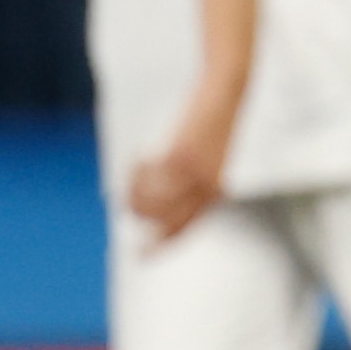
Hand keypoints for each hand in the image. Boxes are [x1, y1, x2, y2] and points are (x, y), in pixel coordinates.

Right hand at [124, 96, 235, 240]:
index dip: (161, 246)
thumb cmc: (210, 124)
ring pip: (151, 201)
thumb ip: (183, 181)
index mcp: (215, 193)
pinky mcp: (181, 156)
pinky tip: (140, 155)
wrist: (224, 94)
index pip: (185, 230)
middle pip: (161, 221)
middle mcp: (207, 189)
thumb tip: (148, 201)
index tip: (140, 255)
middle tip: (126, 193)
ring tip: (136, 166)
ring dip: (135, 187)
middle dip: (138, 210)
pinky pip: (149, 177)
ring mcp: (195, 174)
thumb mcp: (202, 158)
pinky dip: (138, 169)